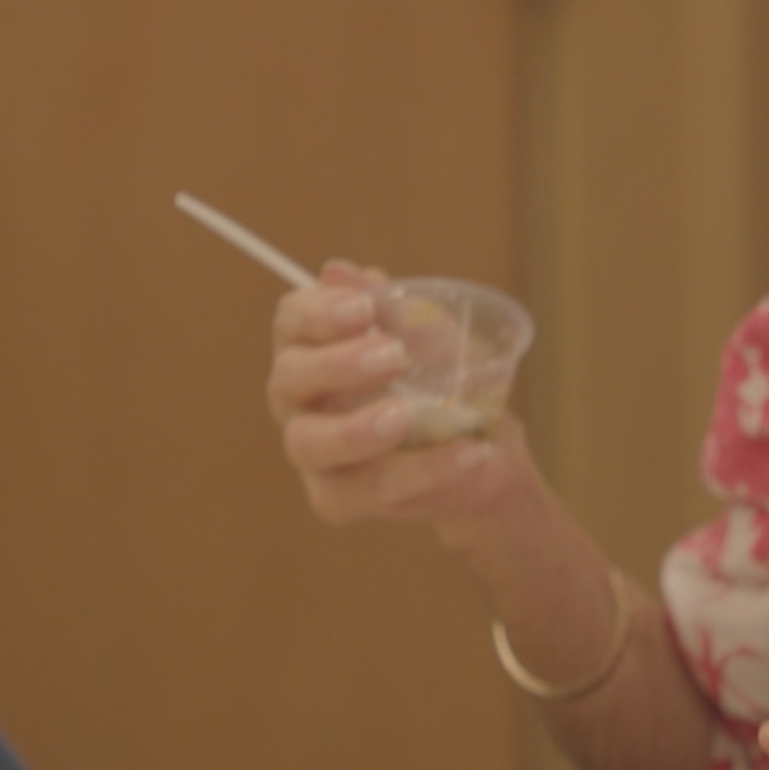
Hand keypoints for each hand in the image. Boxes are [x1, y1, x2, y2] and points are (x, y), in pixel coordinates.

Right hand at [267, 260, 535, 525]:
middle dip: (336, 365)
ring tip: (407, 416)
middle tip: (391, 356)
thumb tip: (340, 271)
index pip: (291, 321)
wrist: (481, 443)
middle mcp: (299, 400)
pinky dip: (424, 472)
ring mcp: (314, 453)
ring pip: (309, 442)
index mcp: (313, 348)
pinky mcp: (337, 499)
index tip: (365, 308)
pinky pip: (368, 490)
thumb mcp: (431, 335)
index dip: (319, 312)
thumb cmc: (442, 377)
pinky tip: (469, 452)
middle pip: (287, 378)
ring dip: (356, 428)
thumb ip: (391, 306)